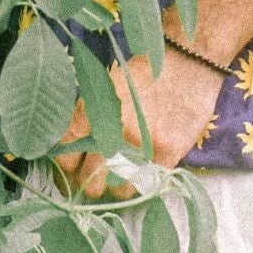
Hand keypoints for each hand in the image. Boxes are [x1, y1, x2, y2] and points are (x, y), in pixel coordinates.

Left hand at [52, 47, 225, 199]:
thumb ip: (87, 117)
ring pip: (120, 191)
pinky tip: (145, 167)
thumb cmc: (143, 73)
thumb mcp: (106, 86)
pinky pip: (148, 184)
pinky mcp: (168, 153)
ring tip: (124, 173)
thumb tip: (70, 148)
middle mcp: (113, 131)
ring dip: (120, 186)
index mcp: (92, 112)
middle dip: (93, 181)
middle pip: (90, 182)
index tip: (74, 170)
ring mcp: (141, 145)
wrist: (187, 61)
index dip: (68, 168)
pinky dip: (145, 179)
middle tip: (99, 174)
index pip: (65, 157)